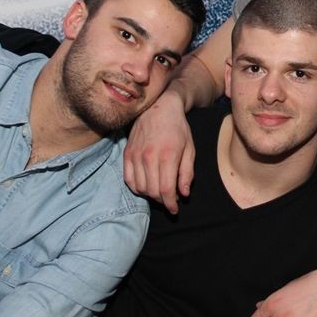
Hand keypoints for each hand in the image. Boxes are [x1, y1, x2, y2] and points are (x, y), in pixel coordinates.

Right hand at [124, 91, 194, 213]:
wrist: (160, 106)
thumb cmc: (178, 128)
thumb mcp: (190, 149)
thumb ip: (187, 173)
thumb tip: (183, 194)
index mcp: (168, 156)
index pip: (166, 190)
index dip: (170, 204)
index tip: (174, 209)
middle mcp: (149, 157)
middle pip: (152, 191)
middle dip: (162, 201)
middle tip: (169, 200)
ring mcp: (136, 155)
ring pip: (140, 188)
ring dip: (150, 195)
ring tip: (159, 192)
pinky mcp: (127, 153)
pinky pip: (128, 179)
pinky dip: (137, 187)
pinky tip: (145, 186)